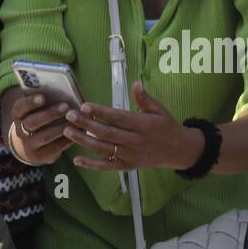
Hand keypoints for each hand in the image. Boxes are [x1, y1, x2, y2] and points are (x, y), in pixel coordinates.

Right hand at [7, 92, 72, 165]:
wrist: (32, 146)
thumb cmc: (40, 119)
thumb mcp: (37, 110)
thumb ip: (46, 102)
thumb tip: (64, 91)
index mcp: (18, 115)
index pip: (20, 108)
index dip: (30, 102)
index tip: (43, 97)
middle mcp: (20, 131)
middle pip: (32, 122)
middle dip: (50, 114)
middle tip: (65, 106)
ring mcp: (29, 145)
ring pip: (44, 136)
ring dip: (61, 128)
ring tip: (75, 121)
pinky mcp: (41, 156)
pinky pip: (54, 148)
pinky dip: (67, 140)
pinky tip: (78, 132)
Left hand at [63, 81, 202, 172]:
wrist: (179, 150)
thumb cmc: (167, 127)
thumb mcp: (160, 109)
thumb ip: (145, 98)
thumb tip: (136, 83)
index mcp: (143, 124)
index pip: (117, 117)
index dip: (100, 112)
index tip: (84, 105)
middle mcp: (135, 141)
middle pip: (107, 133)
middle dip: (86, 124)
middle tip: (69, 116)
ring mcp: (131, 155)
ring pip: (104, 149)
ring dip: (84, 141)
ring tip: (68, 132)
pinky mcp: (128, 166)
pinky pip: (108, 166)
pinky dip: (92, 165)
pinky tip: (77, 160)